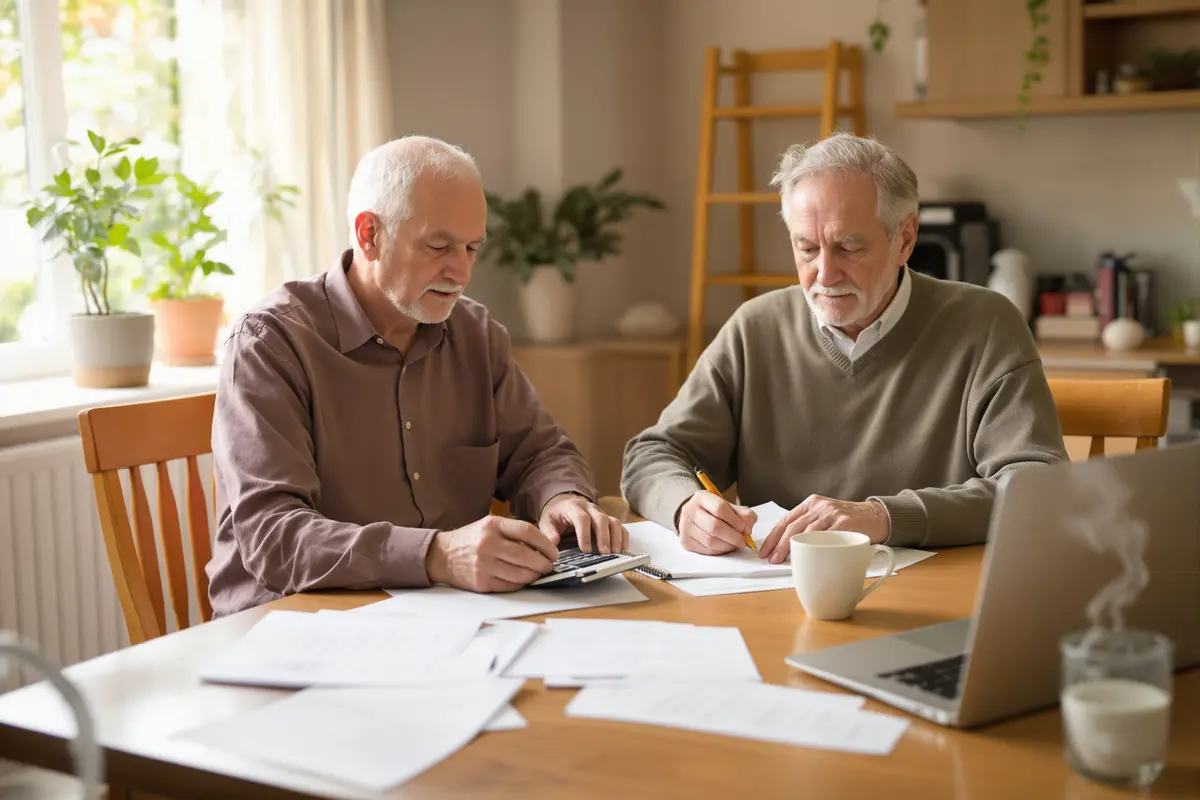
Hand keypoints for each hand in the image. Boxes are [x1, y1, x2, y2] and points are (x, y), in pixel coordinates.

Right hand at [426, 515, 558, 591]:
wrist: (441, 556)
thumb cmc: (471, 540)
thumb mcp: (489, 526)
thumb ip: (513, 532)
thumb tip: (543, 545)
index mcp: (492, 525)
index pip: (528, 532)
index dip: (546, 544)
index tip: (554, 552)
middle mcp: (488, 543)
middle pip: (527, 555)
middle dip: (544, 563)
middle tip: (549, 565)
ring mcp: (484, 564)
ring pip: (521, 573)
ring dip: (535, 575)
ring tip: (538, 573)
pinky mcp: (481, 582)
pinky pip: (510, 585)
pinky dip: (521, 583)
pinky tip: (523, 579)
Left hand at [538, 493, 627, 553]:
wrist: (564, 502)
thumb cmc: (556, 514)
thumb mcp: (547, 520)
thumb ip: (549, 531)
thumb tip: (553, 542)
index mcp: (574, 508)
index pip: (582, 518)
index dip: (585, 534)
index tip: (586, 550)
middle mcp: (590, 508)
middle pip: (601, 519)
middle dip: (604, 537)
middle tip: (605, 553)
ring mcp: (601, 513)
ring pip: (613, 521)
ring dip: (616, 537)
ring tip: (616, 552)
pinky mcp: (608, 519)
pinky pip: (619, 525)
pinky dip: (623, 536)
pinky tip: (622, 548)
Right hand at [676, 491, 757, 555]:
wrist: (695, 516)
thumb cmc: (714, 511)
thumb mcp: (729, 507)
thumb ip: (743, 514)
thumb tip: (747, 529)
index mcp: (702, 497)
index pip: (720, 508)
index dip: (735, 520)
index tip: (744, 528)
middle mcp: (690, 510)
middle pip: (714, 526)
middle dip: (733, 536)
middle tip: (743, 541)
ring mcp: (686, 527)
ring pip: (710, 541)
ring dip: (727, 545)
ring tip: (735, 544)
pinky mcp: (686, 541)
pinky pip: (706, 550)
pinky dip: (719, 551)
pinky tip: (725, 546)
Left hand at [759, 495, 889, 563]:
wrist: (876, 516)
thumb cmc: (847, 522)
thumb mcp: (824, 518)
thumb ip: (808, 527)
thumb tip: (784, 547)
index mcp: (810, 504)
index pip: (786, 519)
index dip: (772, 536)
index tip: (764, 550)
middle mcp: (818, 506)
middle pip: (792, 526)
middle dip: (778, 544)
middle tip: (770, 558)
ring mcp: (831, 513)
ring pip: (805, 532)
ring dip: (791, 548)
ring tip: (782, 560)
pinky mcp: (844, 523)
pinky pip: (825, 537)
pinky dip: (814, 548)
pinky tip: (806, 557)